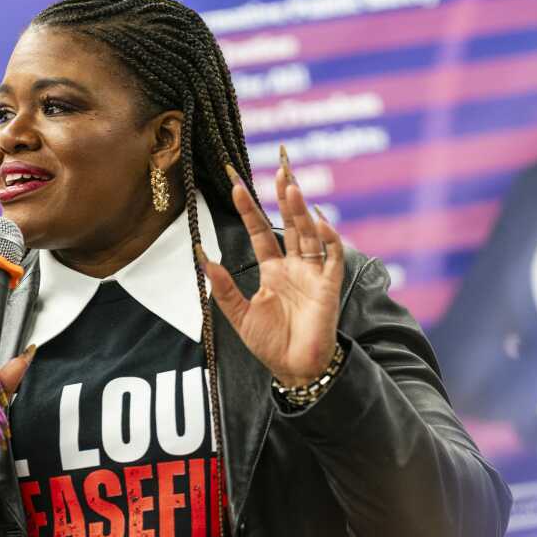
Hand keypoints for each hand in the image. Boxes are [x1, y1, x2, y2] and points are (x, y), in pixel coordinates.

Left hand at [198, 153, 342, 386]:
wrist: (295, 368)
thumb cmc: (270, 344)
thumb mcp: (239, 316)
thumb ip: (223, 289)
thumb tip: (204, 260)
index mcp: (273, 270)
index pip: (261, 231)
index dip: (250, 209)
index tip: (236, 186)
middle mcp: (294, 266)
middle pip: (290, 223)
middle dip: (285, 197)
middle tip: (281, 168)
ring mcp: (313, 274)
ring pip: (310, 233)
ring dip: (301, 210)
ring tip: (291, 186)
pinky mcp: (329, 286)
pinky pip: (332, 256)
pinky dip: (328, 238)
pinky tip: (318, 220)